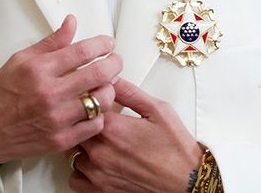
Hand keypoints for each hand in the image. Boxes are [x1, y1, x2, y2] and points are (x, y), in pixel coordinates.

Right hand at [0, 16, 120, 164]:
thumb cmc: (1, 94)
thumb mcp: (21, 59)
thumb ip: (51, 42)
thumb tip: (71, 22)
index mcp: (39, 70)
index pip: (82, 51)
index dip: (102, 44)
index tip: (108, 44)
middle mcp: (49, 94)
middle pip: (98, 74)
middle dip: (114, 63)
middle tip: (115, 61)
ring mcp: (56, 119)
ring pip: (101, 101)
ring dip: (109, 89)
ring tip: (105, 84)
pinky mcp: (60, 140)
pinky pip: (95, 126)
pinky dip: (100, 115)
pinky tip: (94, 107)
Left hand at [68, 78, 202, 192]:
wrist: (186, 182)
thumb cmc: (175, 148)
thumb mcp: (158, 109)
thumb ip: (130, 92)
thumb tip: (112, 78)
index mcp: (113, 128)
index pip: (85, 104)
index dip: (90, 98)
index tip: (97, 98)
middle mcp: (101, 151)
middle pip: (76, 127)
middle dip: (84, 119)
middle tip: (99, 117)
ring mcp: (98, 173)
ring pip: (73, 151)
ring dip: (83, 144)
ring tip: (101, 140)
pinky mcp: (100, 191)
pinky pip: (76, 178)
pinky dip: (81, 169)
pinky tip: (96, 161)